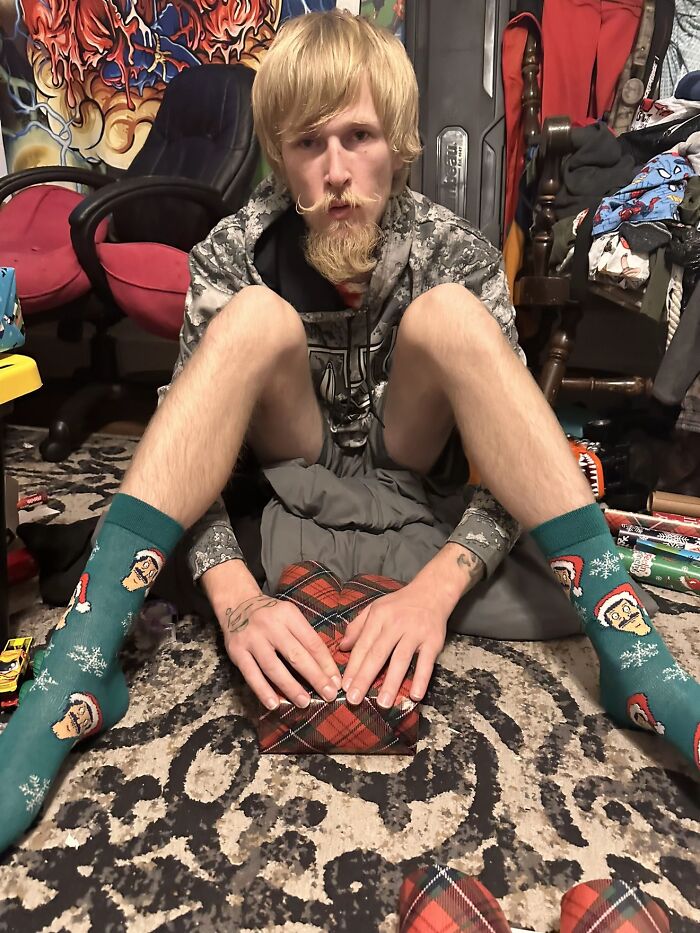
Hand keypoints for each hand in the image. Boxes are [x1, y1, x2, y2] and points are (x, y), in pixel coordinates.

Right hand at [222, 595, 341, 709]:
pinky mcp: (236, 651)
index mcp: (288, 614)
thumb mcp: (289, 615)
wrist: (236, 604)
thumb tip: (326, 668)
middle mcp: (270, 625)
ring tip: (305, 703)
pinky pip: (251, 674)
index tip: (336, 681)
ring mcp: (252, 638)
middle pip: (296, 655)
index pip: (312, 642)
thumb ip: (304, 636)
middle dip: (315, 677)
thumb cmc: (270, 615)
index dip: (326, 664)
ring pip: (273, 667)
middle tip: (329, 695)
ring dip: (291, 687)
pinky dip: (263, 691)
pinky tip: (274, 704)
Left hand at [338, 584, 447, 708]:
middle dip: (365, 678)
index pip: (363, 645)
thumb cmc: (400, 604)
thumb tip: (341, 647)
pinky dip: (421, 679)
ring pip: (401, 660)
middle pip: (378, 654)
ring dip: (392, 683)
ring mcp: (415, 632)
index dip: (353, 667)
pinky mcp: (433, 641)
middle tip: (354, 699)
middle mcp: (396, 624)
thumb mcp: (375, 608)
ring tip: (383, 703)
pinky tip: (414, 695)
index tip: (344, 686)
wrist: (432, 591)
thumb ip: (357, 627)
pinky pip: (426, 662)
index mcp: (379, 616)